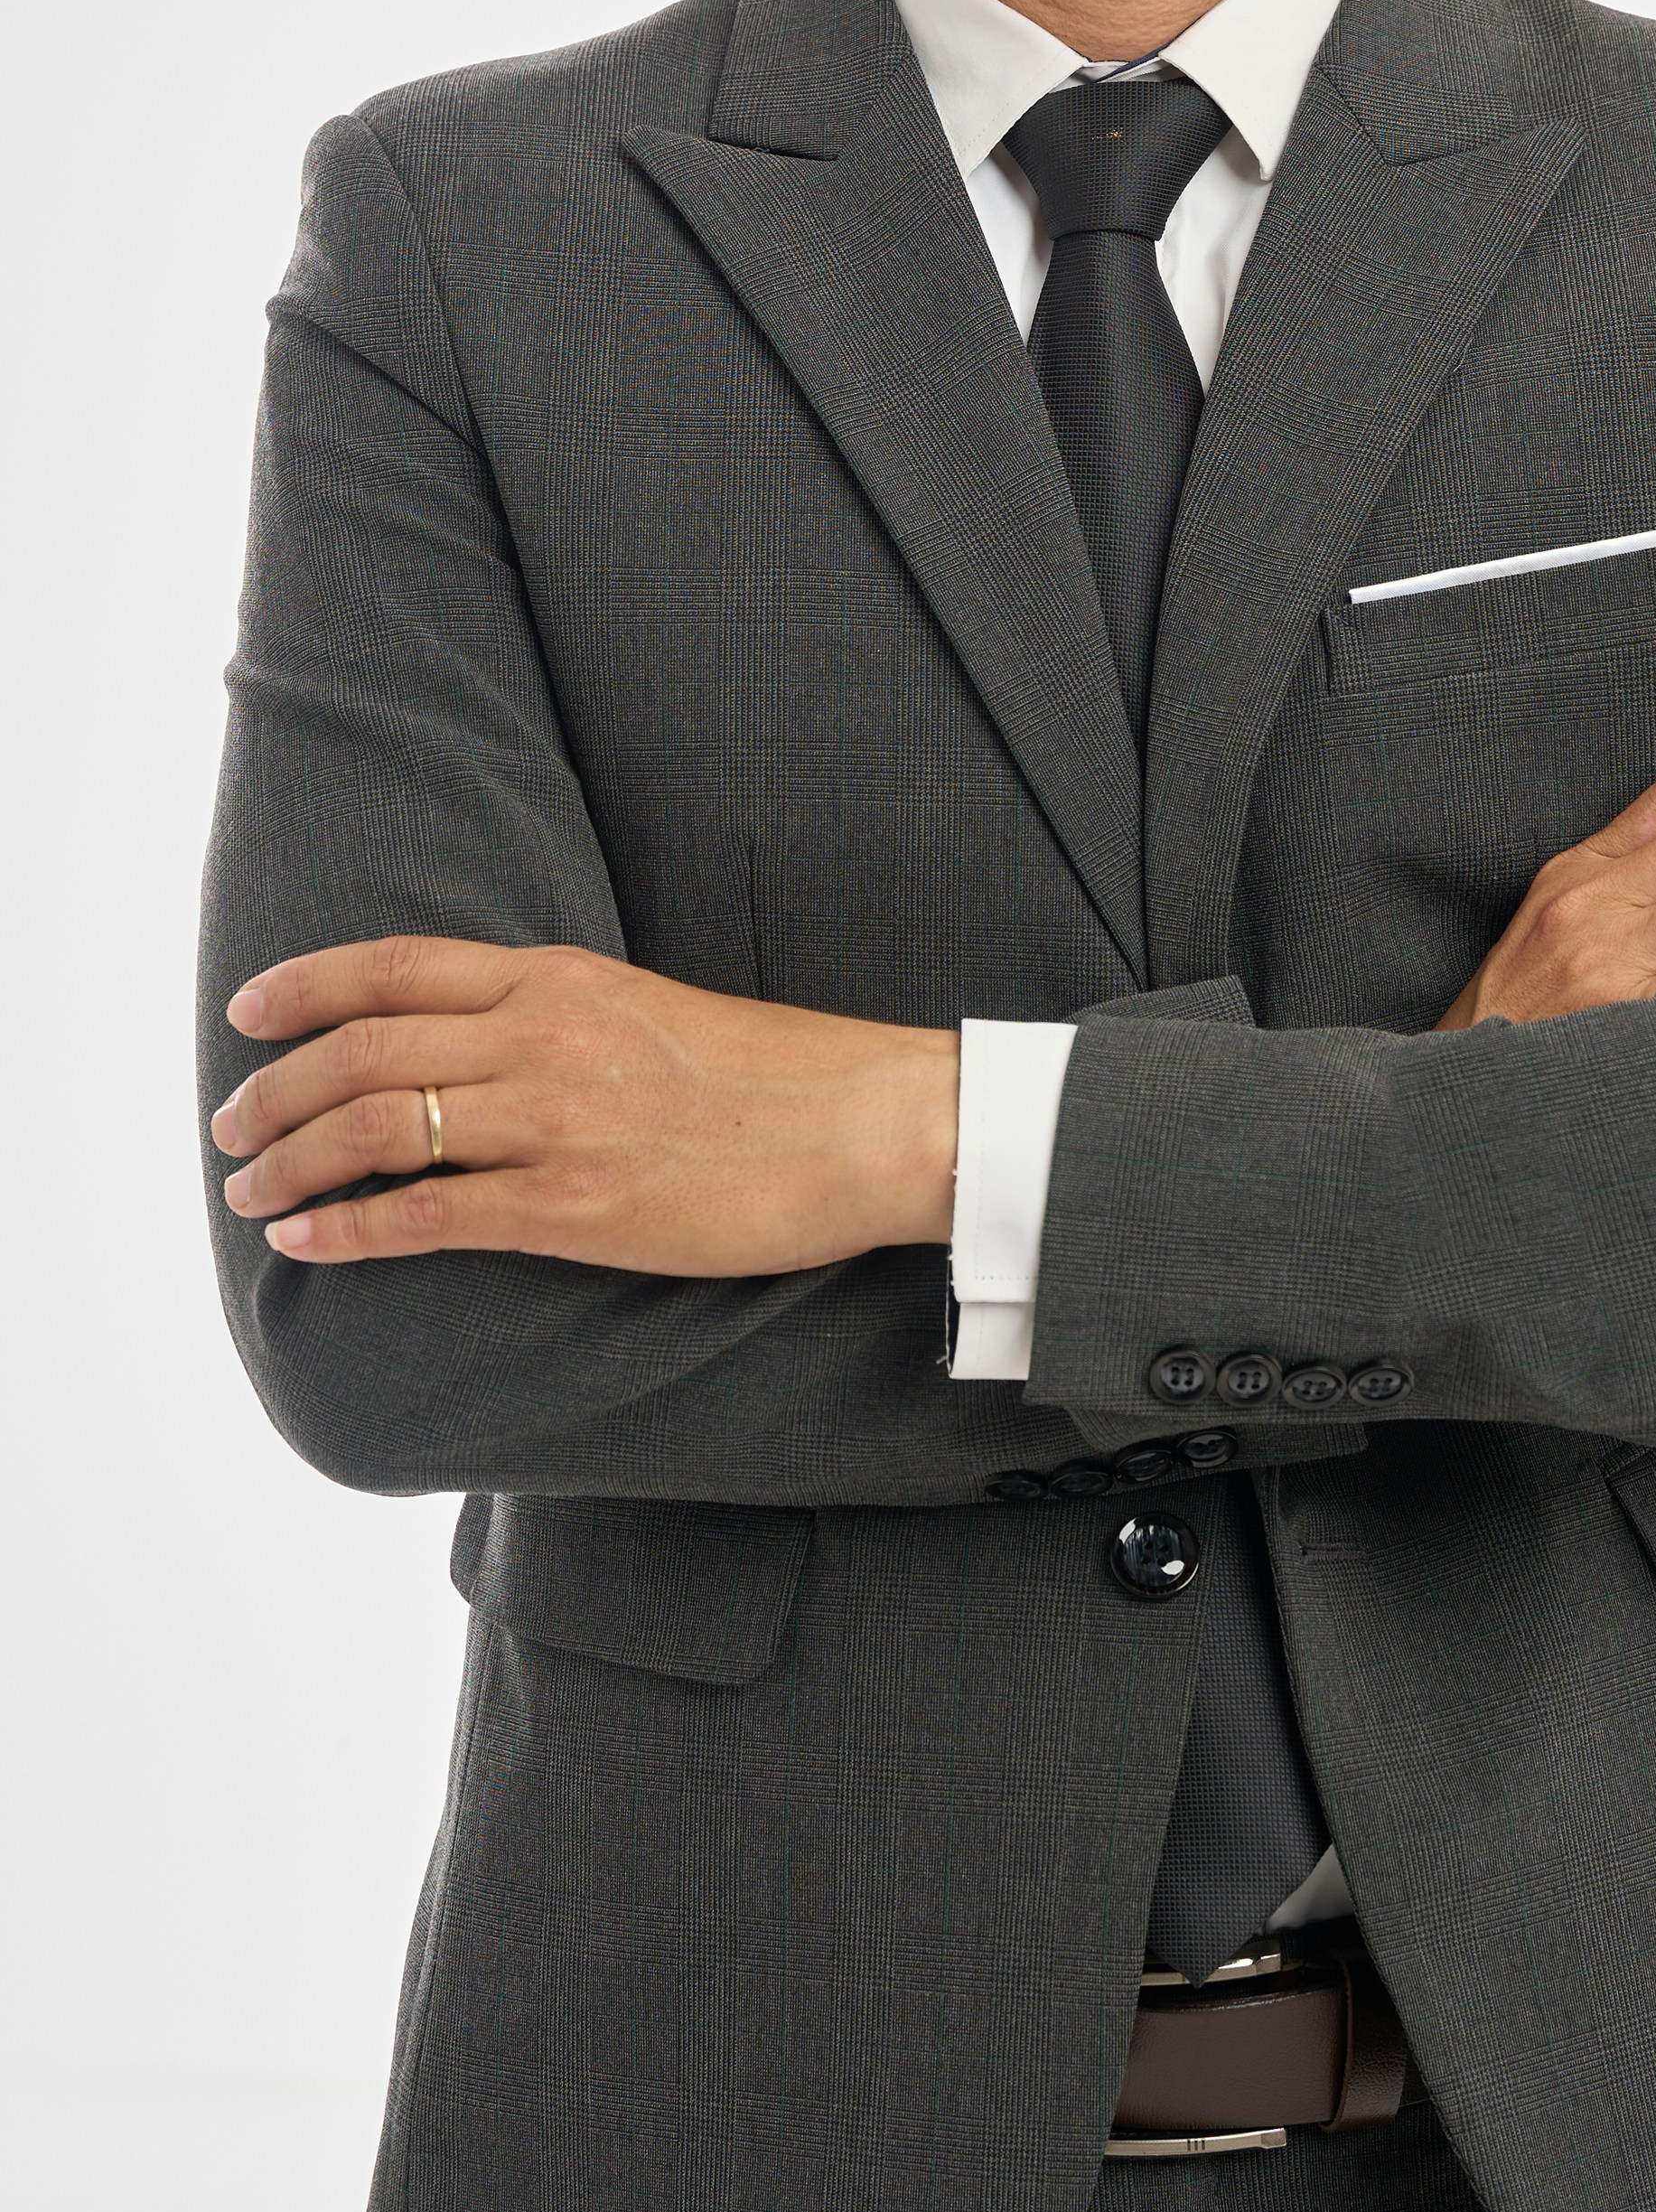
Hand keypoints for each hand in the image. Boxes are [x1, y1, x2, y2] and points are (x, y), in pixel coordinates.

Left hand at [211, 939, 958, 1272]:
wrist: (869, 1123)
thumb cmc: (778, 1075)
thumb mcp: (650, 1008)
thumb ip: (562, 1016)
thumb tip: (483, 1045)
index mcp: (562, 977)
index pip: (397, 967)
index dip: (303, 986)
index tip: (246, 1011)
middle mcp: (543, 1036)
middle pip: (363, 1050)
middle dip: (274, 1089)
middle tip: (231, 1126)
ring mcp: (555, 1120)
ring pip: (376, 1129)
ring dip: (291, 1162)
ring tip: (251, 1190)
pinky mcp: (574, 1205)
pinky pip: (427, 1216)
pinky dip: (350, 1230)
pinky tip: (308, 1244)